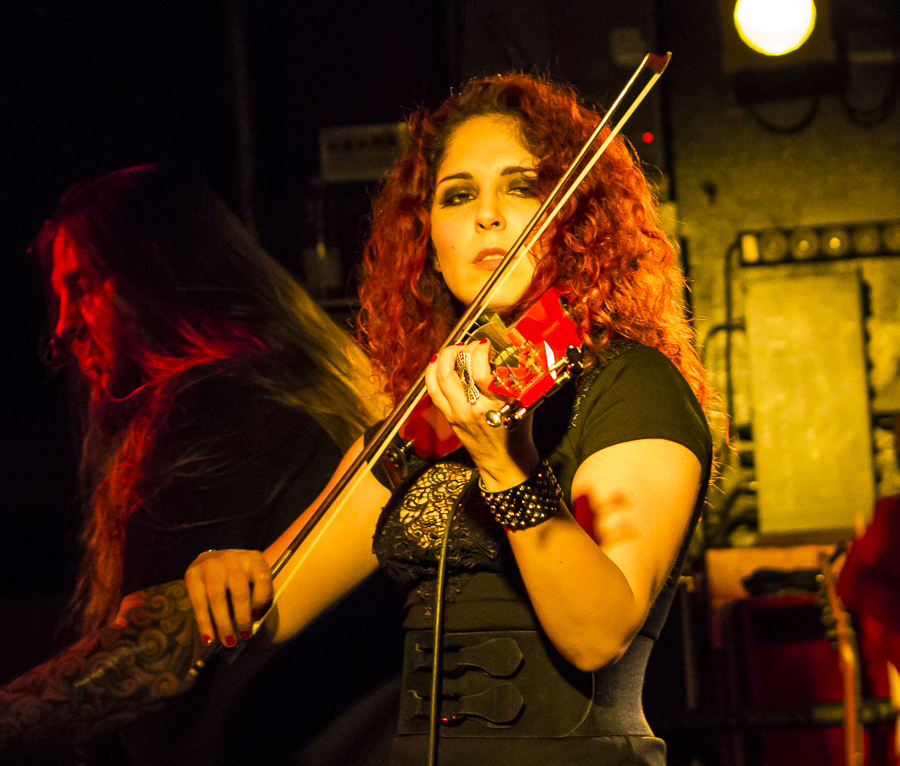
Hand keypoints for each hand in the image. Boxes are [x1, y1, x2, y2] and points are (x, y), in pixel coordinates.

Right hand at [184, 549, 272, 646]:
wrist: (216, 561)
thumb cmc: (241, 578)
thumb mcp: (255, 581)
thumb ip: (257, 598)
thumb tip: (252, 625)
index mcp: (254, 558)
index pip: (262, 578)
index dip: (261, 600)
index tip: (257, 618)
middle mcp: (232, 558)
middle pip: (239, 592)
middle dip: (242, 619)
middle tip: (244, 636)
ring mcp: (211, 564)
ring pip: (217, 599)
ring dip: (223, 624)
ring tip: (229, 641)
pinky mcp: (193, 573)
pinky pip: (199, 603)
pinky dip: (204, 623)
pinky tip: (209, 637)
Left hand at [425, 339, 538, 489]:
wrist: (505, 463)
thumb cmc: (518, 433)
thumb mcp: (524, 405)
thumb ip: (515, 380)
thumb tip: (509, 351)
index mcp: (495, 405)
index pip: (480, 371)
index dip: (479, 351)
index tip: (485, 343)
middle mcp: (472, 409)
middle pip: (453, 371)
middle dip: (459, 350)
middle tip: (469, 344)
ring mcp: (457, 414)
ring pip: (440, 378)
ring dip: (445, 358)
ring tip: (454, 349)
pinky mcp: (449, 418)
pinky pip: (433, 391)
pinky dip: (432, 373)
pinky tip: (438, 362)